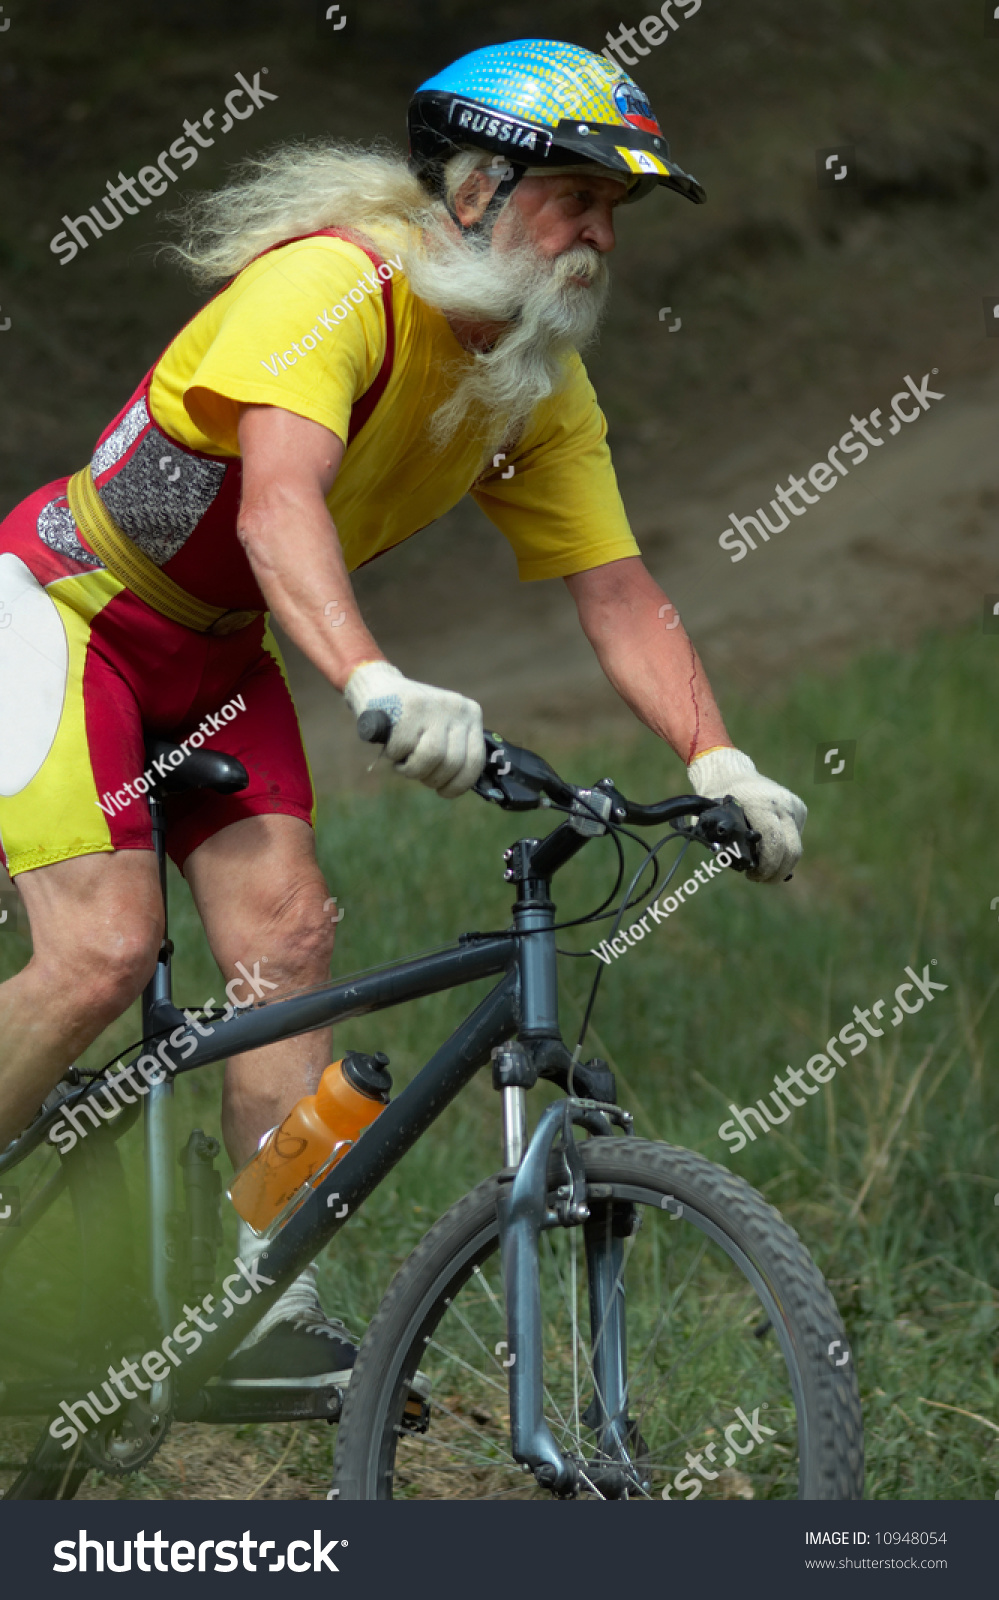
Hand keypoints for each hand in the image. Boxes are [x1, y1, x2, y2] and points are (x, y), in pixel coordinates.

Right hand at [344, 661, 485, 798]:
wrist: (378, 685)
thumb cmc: (410, 719)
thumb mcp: (440, 728)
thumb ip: (453, 748)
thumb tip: (458, 784)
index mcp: (470, 714)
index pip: (475, 760)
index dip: (459, 784)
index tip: (442, 791)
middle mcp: (457, 708)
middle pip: (452, 762)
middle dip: (430, 778)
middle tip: (415, 772)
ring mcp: (434, 706)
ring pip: (431, 757)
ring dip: (412, 770)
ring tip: (402, 763)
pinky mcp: (410, 706)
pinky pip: (404, 748)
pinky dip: (393, 756)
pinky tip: (391, 747)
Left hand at [687, 746, 805, 882]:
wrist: (731, 772)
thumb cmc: (717, 797)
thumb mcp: (713, 819)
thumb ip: (722, 842)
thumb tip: (736, 865)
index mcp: (761, 805)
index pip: (775, 844)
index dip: (767, 868)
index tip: (752, 875)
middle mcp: (783, 804)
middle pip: (792, 850)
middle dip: (778, 872)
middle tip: (761, 878)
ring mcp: (794, 806)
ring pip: (795, 846)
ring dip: (781, 861)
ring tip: (762, 864)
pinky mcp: (799, 808)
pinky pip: (795, 836)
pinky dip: (783, 847)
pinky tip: (768, 846)